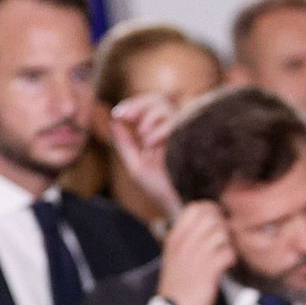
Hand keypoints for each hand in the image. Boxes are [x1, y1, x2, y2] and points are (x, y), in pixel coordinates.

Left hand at [110, 92, 183, 217]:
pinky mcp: (191, 139)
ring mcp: (183, 133)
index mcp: (159, 134)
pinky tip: (151, 144)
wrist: (177, 204)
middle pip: (157, 100)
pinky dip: (159, 130)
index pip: (150, 106)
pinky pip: (175, 122)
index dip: (133, 105)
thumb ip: (125, 143)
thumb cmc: (160, 188)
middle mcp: (173, 130)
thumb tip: (114, 121)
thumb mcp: (136, 164)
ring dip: (148, 120)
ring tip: (145, 141)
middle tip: (123, 116)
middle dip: (137, 105)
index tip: (118, 114)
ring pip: (165, 109)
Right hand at [157, 201, 234, 304]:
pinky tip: (227, 264)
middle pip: (212, 217)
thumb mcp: (176, 253)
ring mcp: (197, 256)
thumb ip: (189, 235)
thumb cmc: (179, 280)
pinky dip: (231, 258)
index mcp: (176, 236)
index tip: (217, 218)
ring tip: (224, 252)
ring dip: (228, 242)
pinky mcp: (209, 270)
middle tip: (224, 238)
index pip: (195, 208)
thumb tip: (209, 219)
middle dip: (223, 225)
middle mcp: (185, 243)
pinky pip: (228, 253)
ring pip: (222, 234)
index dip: (211, 209)